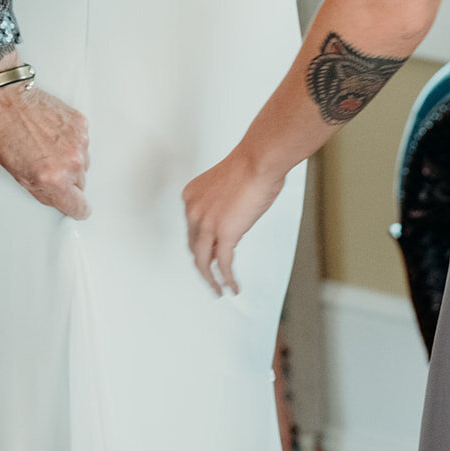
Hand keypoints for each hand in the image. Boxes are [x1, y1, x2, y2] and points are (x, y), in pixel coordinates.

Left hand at [0, 85, 90, 219]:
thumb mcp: (19, 176)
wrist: (5, 100)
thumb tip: (61, 198)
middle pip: (81, 183)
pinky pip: (82, 141)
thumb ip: (46, 191)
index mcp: (54, 180)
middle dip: (67, 179)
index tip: (75, 205)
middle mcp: (71, 162)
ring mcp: (79, 141)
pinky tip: (52, 132)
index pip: (79, 207)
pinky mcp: (81, 123)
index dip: (75, 207)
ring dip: (70, 158)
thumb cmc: (3, 133)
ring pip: (83, 161)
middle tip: (48, 166)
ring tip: (47, 145)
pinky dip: (71, 139)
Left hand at [183, 146, 285, 296]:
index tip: (208, 255)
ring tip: (218, 290)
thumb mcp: (225, 186)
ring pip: (203, 261)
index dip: (200, 245)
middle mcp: (193, 211)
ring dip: (210, 279)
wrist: (258, 160)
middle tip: (210, 277)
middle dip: (202, 265)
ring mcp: (207, 224)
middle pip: (194, 247)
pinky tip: (233, 287)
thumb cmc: (250, 166)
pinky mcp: (225, 234)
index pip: (191, 230)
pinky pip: (223, 264)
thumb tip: (230, 224)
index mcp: (191, 197)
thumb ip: (221, 207)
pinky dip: (227, 279)